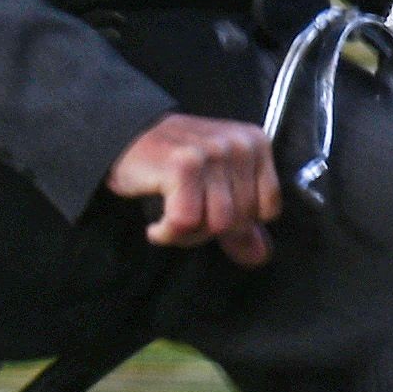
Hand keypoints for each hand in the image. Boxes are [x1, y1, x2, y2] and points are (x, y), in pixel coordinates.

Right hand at [112, 110, 288, 259]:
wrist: (124, 135)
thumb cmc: (171, 161)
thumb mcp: (215, 185)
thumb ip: (242, 223)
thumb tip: (260, 256)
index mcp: (255, 143)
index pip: (268, 210)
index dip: (238, 223)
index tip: (209, 210)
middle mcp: (238, 144)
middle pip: (240, 221)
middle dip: (208, 230)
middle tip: (184, 214)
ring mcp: (212, 152)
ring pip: (216, 224)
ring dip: (187, 234)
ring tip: (171, 217)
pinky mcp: (184, 165)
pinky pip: (186, 222)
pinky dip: (167, 233)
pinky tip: (157, 225)